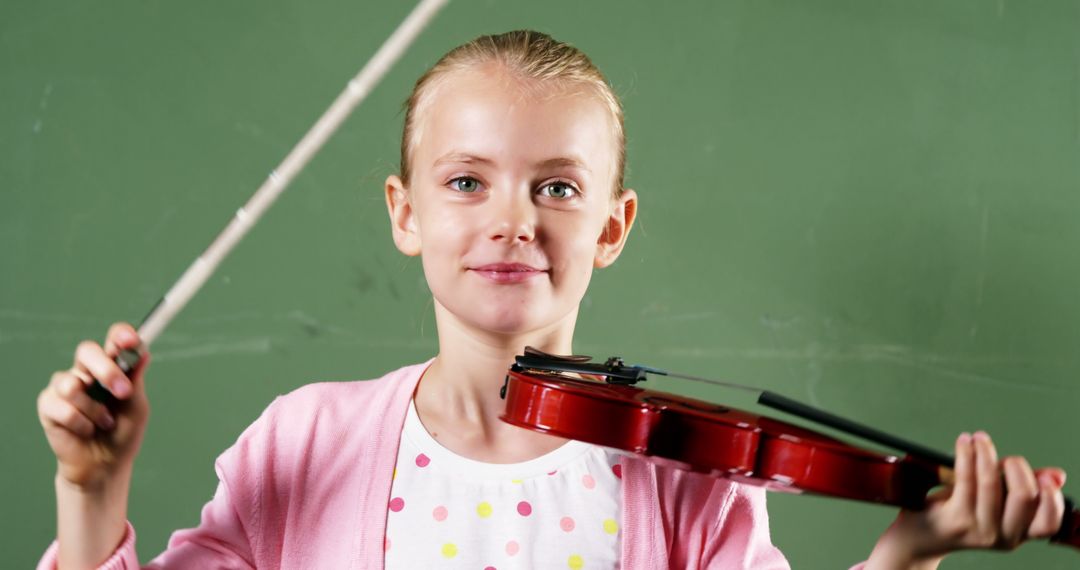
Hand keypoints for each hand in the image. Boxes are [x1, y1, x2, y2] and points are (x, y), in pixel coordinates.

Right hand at [37, 322, 150, 488]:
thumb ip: (135, 380)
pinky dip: (81, 423)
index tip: (130, 341)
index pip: (113, 340)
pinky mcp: (48, 405)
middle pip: (86, 350)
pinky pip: (63, 408)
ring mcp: (65, 386)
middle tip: (122, 392)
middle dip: (106, 370)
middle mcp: (86, 372)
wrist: (105, 466)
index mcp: (112, 367)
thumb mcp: (136, 406)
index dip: (120, 335)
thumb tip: (143, 352)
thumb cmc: (123, 433)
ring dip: (95, 409)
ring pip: (73, 383)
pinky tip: (86, 431)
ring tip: (103, 423)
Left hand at [867, 431, 1065, 568]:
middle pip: (1025, 496)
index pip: (1048, 523)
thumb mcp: (995, 503)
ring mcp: (978, 529)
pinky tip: (964, 441)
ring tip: (978, 438)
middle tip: (1005, 457)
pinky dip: (967, 453)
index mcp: (1018, 534)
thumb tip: (1057, 475)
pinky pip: (965, 478)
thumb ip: (1022, 489)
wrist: (920, 536)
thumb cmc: (959, 512)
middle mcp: (1002, 537)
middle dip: (1017, 466)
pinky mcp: (955, 518)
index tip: (1044, 476)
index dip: (1052, 497)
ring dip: (986, 452)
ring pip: (992, 483)